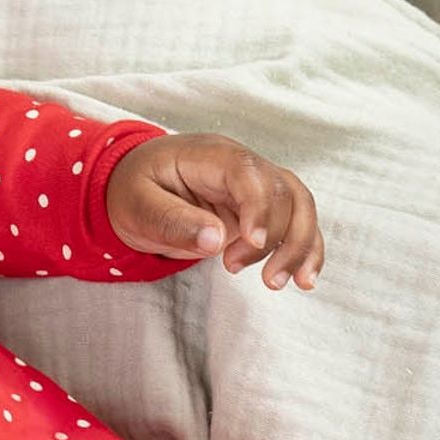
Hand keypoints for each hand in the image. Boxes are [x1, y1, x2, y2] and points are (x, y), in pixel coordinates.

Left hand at [105, 133, 324, 290]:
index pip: (250, 173)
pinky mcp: (261, 211)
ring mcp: (256, 187)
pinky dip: (305, 250)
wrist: (134, 187)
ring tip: (277, 283)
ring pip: (299, 207)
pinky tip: (304, 278)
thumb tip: (216, 240)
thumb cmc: (133, 189)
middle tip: (234, 268)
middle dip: (274, 236)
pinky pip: (295, 223)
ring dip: (298, 246)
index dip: (259, 206)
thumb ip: (172, 221)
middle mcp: (242, 166)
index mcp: (210, 156)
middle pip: (282, 192)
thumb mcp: (137, 205)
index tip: (252, 242)